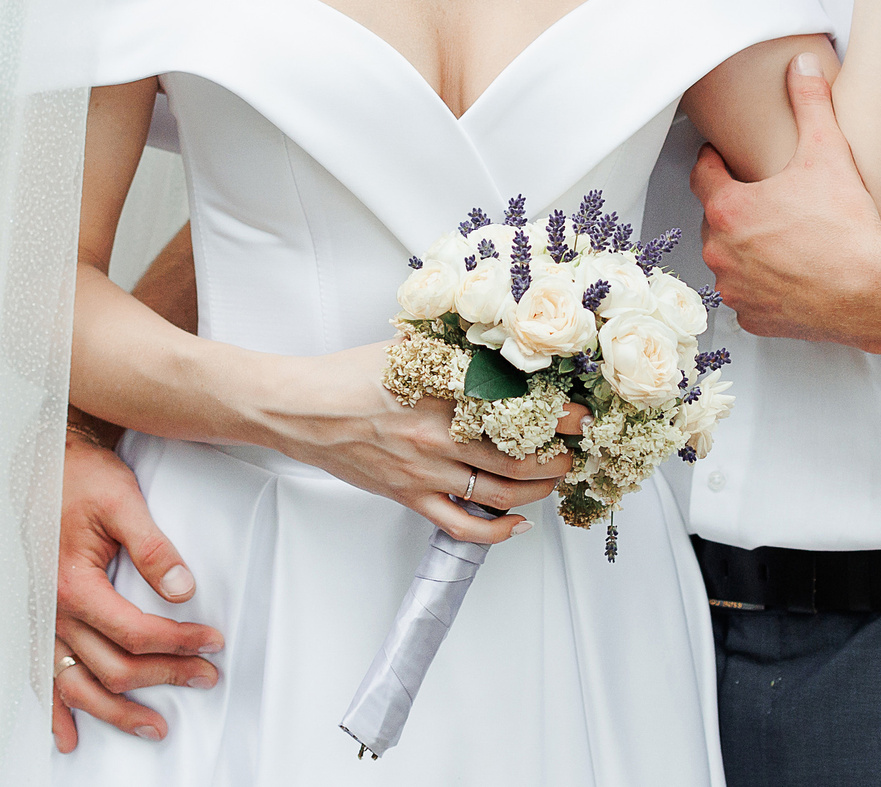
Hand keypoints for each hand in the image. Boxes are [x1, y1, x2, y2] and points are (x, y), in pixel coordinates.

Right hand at [49, 433, 224, 752]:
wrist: (40, 462)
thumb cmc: (79, 476)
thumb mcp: (122, 501)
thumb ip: (153, 548)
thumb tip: (183, 590)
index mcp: (73, 584)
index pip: (134, 632)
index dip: (178, 643)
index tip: (211, 642)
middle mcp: (53, 610)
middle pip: (112, 666)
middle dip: (164, 676)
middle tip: (205, 677)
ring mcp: (43, 619)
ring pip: (78, 684)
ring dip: (116, 711)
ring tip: (153, 726)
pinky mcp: (39, 617)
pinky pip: (42, 675)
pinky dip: (55, 709)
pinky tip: (65, 736)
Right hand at [259, 342, 584, 543]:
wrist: (299, 409)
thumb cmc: (348, 375)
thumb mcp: (407, 349)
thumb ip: (453, 353)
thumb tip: (499, 350)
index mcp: (440, 392)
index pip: (517, 404)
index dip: (557, 414)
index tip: (581, 415)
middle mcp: (438, 435)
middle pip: (518, 455)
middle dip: (557, 457)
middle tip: (573, 451)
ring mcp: (424, 471)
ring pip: (500, 492)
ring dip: (537, 490)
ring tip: (553, 479)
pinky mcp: (409, 496)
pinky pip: (461, 525)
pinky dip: (496, 531)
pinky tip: (516, 523)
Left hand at [694, 55, 880, 345]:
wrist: (875, 290)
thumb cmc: (847, 224)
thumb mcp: (828, 152)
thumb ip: (810, 102)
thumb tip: (802, 63)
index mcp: (728, 208)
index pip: (703, 175)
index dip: (714, 162)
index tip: (723, 157)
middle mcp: (721, 251)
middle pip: (716, 219)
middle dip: (735, 208)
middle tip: (763, 199)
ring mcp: (736, 289)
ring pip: (730, 260)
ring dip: (745, 248)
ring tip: (777, 237)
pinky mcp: (754, 318)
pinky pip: (748, 297)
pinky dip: (761, 285)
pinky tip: (787, 274)